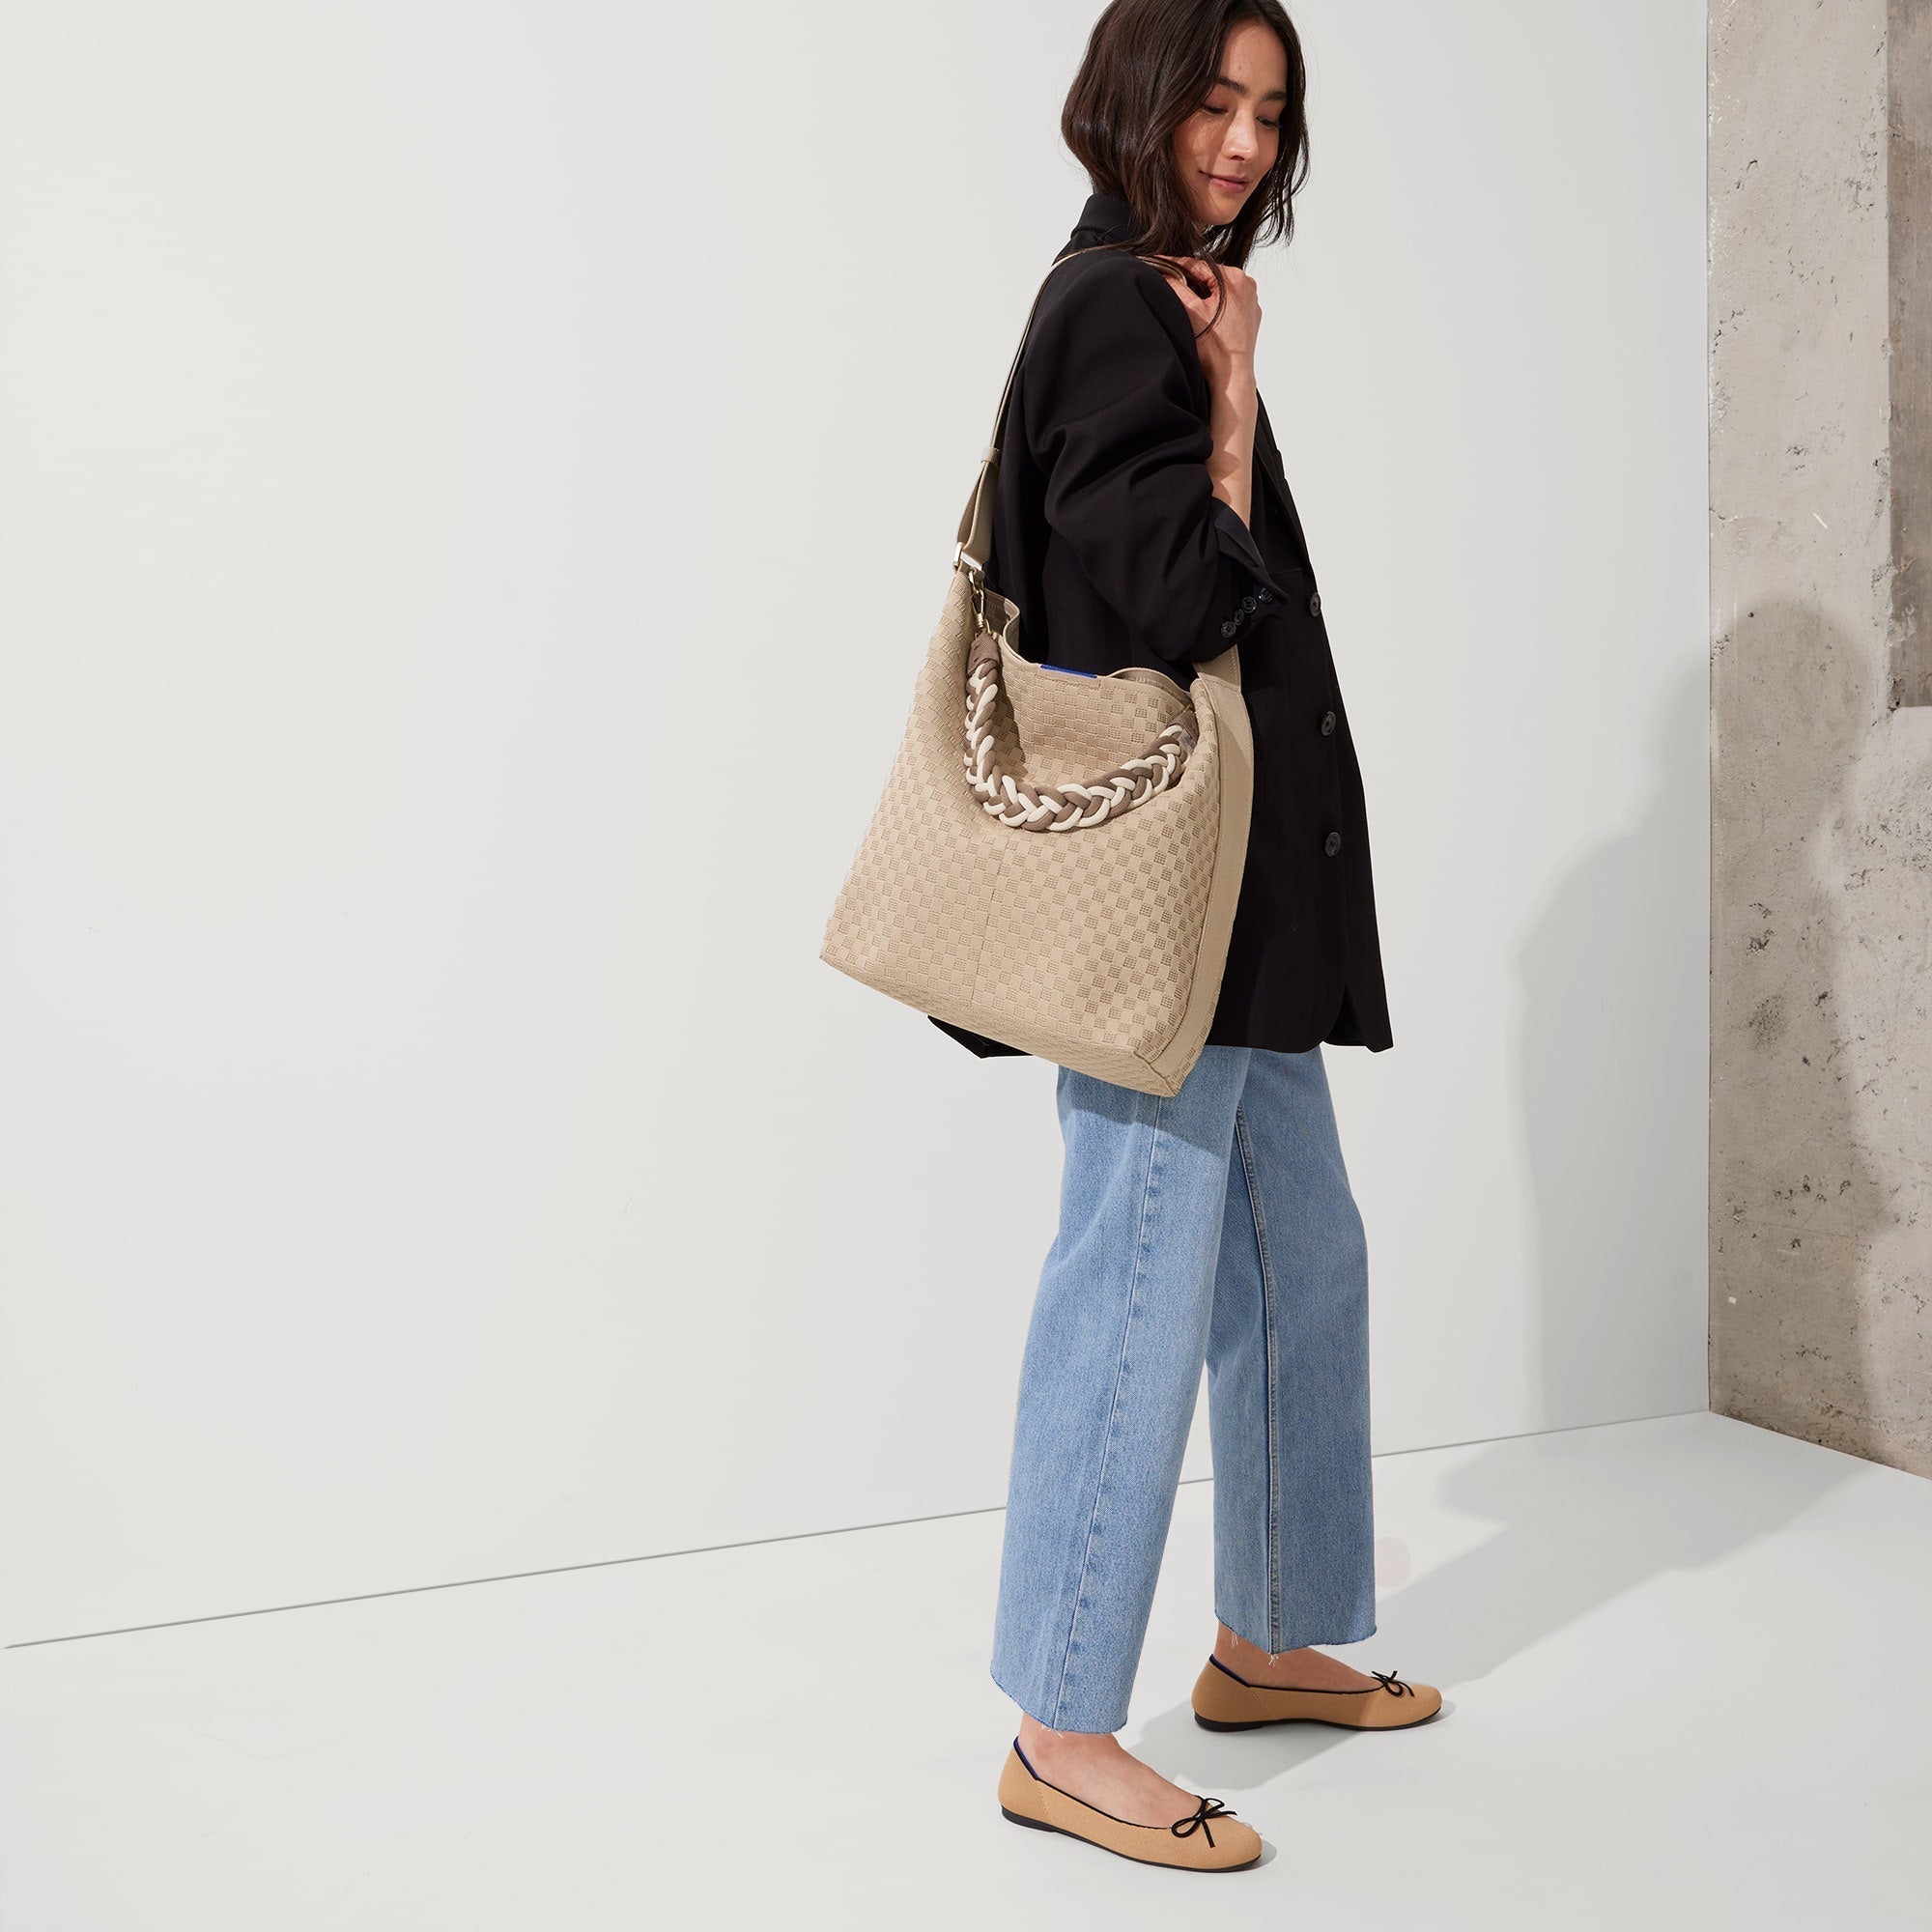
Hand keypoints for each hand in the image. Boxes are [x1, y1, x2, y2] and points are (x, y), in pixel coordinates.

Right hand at [1151, 257, 1260, 387]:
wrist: (1232, 377)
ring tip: (1188, 306)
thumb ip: (1175, 287)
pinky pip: (1229, 303)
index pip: (1197, 265)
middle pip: (1209, 277)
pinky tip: (1205, 319)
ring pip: (1219, 289)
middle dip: (1189, 281)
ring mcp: (1251, 301)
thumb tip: (1163, 273)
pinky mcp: (1251, 316)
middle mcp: (1247, 286)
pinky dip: (1215, 306)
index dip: (1174, 265)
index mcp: (1234, 279)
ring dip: (1202, 294)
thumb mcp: (1190, 311)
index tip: (1158, 263)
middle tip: (1170, 286)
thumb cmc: (1215, 349)